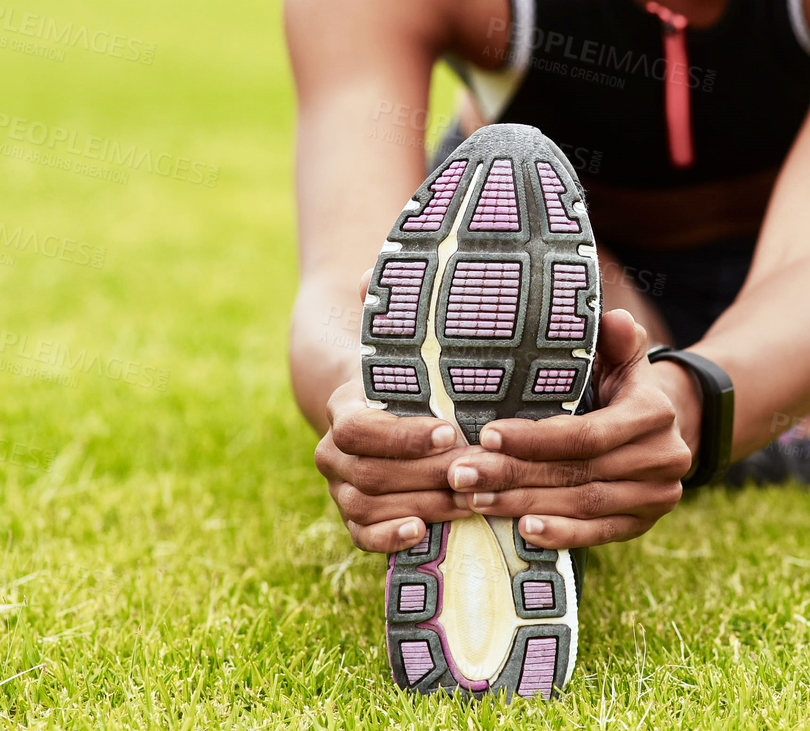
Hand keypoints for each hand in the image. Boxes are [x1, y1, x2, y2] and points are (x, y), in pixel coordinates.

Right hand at [313, 267, 470, 552]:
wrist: (378, 406)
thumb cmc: (405, 372)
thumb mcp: (403, 340)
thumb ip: (392, 308)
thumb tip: (372, 272)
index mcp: (343, 406)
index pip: (359, 428)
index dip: (402, 436)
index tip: (449, 432)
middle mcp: (331, 450)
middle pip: (370, 472)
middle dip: (426, 474)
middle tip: (477, 471)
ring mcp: (340, 486)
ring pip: (368, 504)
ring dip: (421, 503)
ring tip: (470, 499)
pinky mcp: (354, 515)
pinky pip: (360, 535)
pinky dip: (388, 538)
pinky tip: (424, 530)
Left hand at [444, 308, 693, 548]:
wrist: (663, 428)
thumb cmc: (623, 386)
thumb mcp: (623, 356)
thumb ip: (617, 338)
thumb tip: (613, 320)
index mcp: (654, 412)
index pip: (587, 434)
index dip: (534, 439)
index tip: (486, 435)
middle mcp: (664, 458)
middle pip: (578, 472)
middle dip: (515, 473)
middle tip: (463, 474)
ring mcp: (657, 496)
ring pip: (583, 505)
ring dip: (525, 503)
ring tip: (476, 499)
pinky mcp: (644, 524)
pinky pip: (599, 533)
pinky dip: (561, 535)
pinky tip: (522, 529)